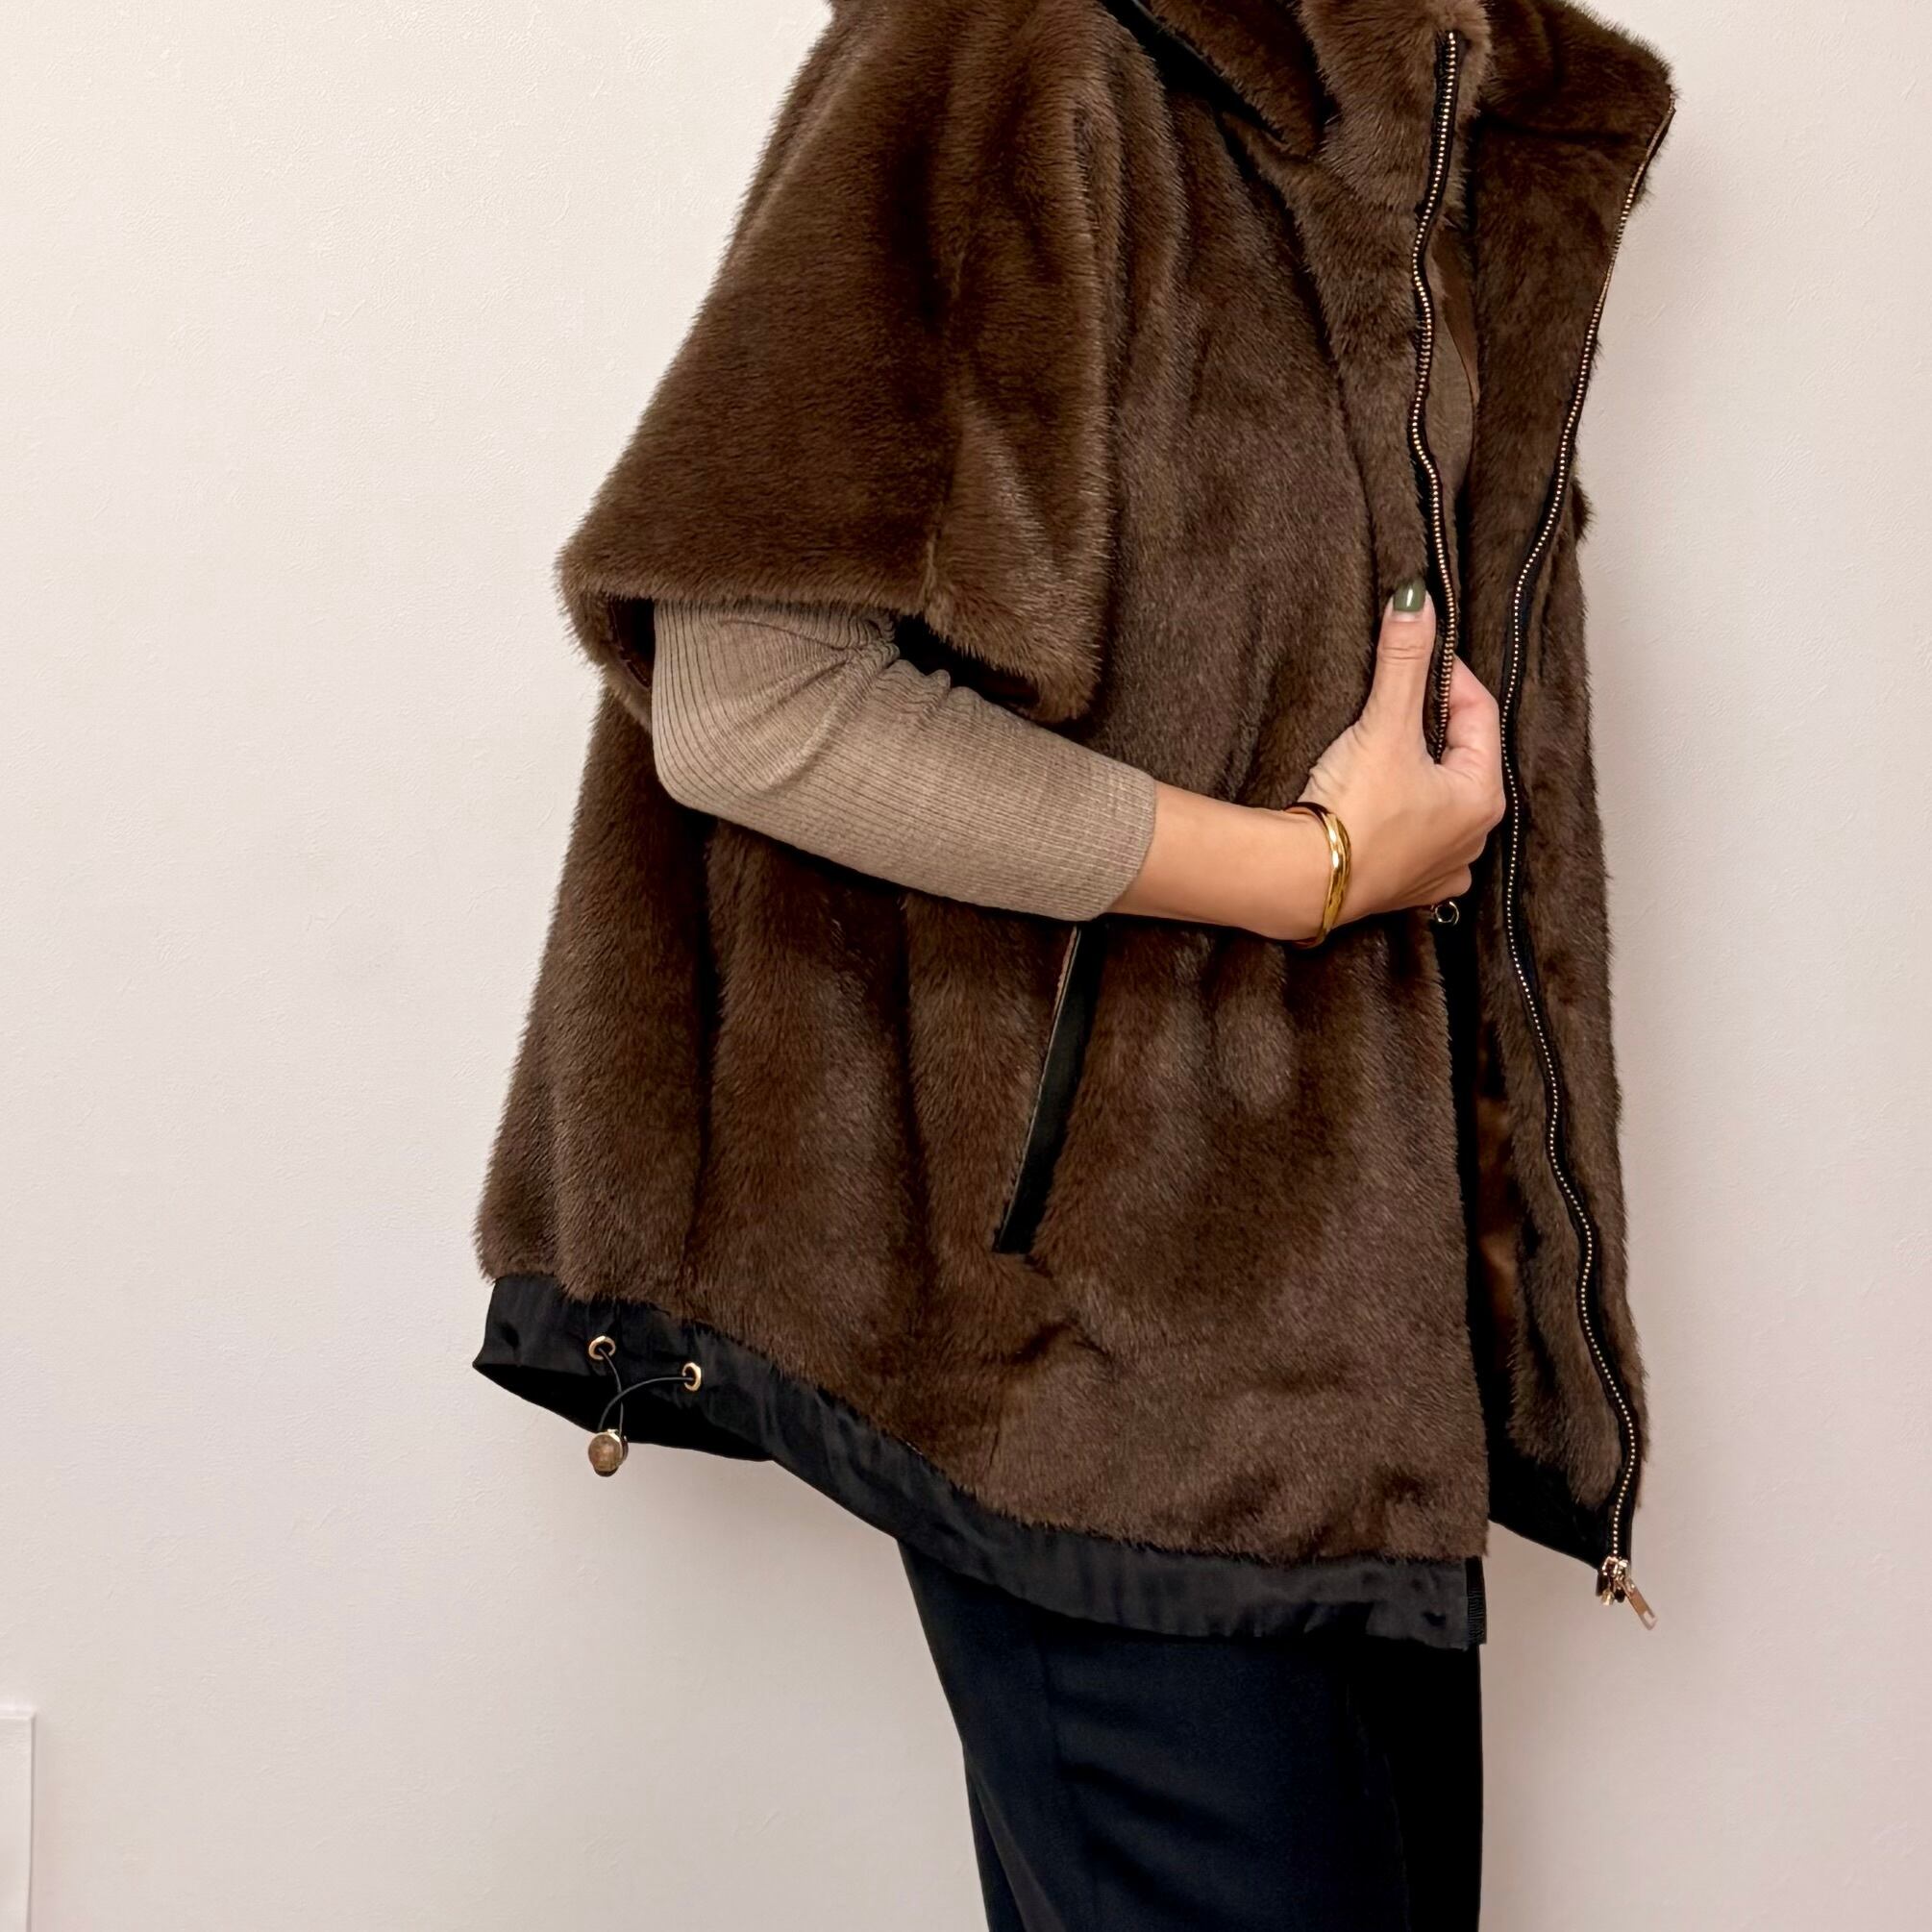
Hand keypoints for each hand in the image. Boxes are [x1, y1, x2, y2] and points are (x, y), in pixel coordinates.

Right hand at [1295, 580, 1504, 925]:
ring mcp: (1441, 870)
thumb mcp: (1383, 726)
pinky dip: (1408, 823)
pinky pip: (1421, 845)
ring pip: (1443, 804)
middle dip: (1434, 727)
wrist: (1302, 883)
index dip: (1448, 676)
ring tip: (1386, 756)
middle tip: (1397, 703)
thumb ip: (1403, 661)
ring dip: (1423, 777)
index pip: (1478, 713)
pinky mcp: (1408, 891)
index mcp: (1483, 796)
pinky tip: (1386, 814)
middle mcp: (1473, 838)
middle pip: (1463, 759)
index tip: (1416, 656)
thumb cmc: (1352, 812)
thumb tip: (1416, 601)